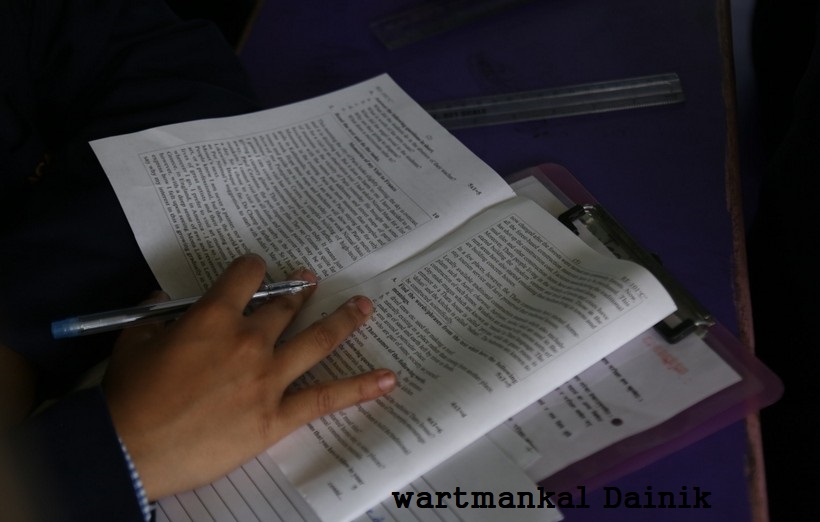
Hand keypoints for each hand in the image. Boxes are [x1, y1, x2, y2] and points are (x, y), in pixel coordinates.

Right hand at [102, 254, 395, 499]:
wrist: (128, 448)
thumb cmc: (129, 394)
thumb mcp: (135, 340)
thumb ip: (158, 314)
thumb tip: (165, 299)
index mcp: (214, 318)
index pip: (245, 277)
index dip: (252, 268)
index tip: (257, 269)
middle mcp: (249, 342)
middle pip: (285, 307)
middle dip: (300, 292)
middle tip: (312, 283)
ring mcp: (268, 379)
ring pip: (317, 341)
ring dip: (344, 320)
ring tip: (364, 307)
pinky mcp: (276, 417)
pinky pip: (325, 399)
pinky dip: (359, 388)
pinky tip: (388, 379)